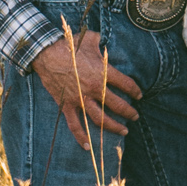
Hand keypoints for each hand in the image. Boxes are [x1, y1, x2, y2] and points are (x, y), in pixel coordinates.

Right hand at [30, 29, 140, 147]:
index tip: (139, 95)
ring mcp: (80, 99)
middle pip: (117, 105)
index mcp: (103, 72)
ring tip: (124, 131)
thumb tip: (108, 39)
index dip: (135, 90)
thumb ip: (103, 42)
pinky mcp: (67, 105)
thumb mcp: (91, 39)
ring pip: (100, 119)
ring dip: (113, 127)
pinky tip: (87, 146)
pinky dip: (80, 137)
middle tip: (135, 116)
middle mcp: (94, 89)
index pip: (126, 84)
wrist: (47, 54)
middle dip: (129, 112)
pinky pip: (74, 125)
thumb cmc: (70, 45)